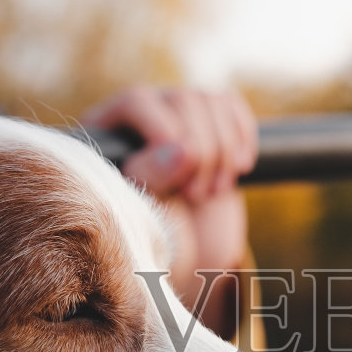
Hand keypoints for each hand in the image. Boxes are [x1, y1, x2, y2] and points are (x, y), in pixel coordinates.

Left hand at [85, 88, 256, 334]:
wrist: (186, 251)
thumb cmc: (153, 238)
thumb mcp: (145, 216)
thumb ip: (153, 179)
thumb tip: (183, 148)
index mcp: (108, 132)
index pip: (138, 103)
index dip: (167, 140)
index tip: (181, 187)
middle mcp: (140, 113)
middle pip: (183, 100)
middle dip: (202, 153)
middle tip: (197, 197)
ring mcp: (177, 113)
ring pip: (211, 102)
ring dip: (224, 152)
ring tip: (214, 192)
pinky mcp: (211, 120)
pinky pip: (232, 106)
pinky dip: (243, 137)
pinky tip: (239, 168)